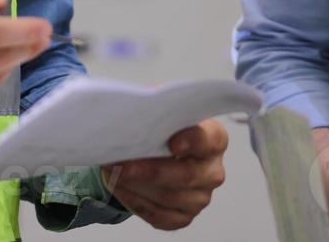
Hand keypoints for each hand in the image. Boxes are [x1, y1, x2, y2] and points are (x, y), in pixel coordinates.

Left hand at [100, 119, 228, 230]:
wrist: (155, 155)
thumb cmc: (160, 130)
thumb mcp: (160, 113)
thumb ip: (156, 111)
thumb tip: (135, 115)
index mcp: (214, 139)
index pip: (210, 140)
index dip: (193, 141)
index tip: (173, 143)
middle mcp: (212, 170)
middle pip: (187, 175)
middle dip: (150, 171)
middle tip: (122, 165)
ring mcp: (201, 197)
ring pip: (170, 198)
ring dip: (137, 187)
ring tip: (114, 173)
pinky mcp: (184, 216)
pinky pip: (161, 217)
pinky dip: (136, 202)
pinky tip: (121, 188)